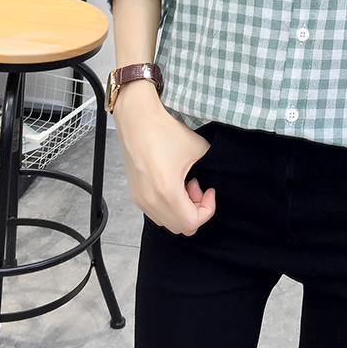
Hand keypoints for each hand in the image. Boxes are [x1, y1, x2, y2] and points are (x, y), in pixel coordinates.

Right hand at [113, 81, 216, 234]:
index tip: (209, 190)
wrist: (138, 120)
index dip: (207, 209)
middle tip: (197, 187)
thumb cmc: (165, 132)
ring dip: (181, 209)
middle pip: (180, 227)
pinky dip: (168, 205)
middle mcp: (150, 201)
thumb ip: (210, 169)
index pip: (192, 223)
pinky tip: (172, 181)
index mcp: (167, 192)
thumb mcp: (198, 148)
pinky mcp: (135, 194)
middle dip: (194, 210)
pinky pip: (156, 213)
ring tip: (185, 183)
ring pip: (167, 222)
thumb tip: (212, 182)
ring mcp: (140, 199)